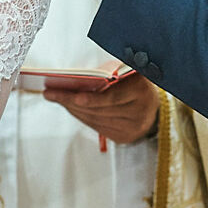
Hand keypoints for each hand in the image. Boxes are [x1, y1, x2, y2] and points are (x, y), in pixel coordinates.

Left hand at [42, 73, 160, 143]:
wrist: (155, 106)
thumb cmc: (138, 82)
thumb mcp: (131, 69)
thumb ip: (112, 71)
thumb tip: (80, 76)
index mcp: (141, 91)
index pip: (112, 97)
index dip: (92, 98)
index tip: (74, 96)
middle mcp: (139, 113)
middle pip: (98, 110)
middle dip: (71, 101)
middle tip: (51, 93)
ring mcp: (132, 129)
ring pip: (94, 119)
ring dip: (73, 109)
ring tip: (57, 98)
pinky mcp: (124, 137)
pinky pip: (97, 127)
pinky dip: (82, 116)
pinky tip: (71, 107)